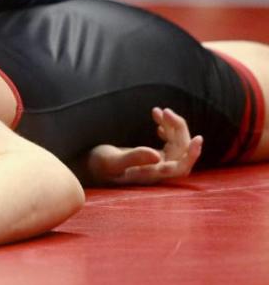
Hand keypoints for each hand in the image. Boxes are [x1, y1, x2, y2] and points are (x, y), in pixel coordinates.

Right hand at [88, 107, 203, 184]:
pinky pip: (169, 141)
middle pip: (181, 151)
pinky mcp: (153, 155)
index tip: (198, 138)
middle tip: (164, 110)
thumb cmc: (97, 166)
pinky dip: (166, 127)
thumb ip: (134, 158)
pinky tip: (157, 118)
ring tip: (158, 111)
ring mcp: (157, 162)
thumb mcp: (111, 161)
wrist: (87, 165)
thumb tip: (158, 156)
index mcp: (151, 174)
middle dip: (178, 129)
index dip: (192, 155)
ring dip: (171, 126)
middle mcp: (158, 169)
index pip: (181, 168)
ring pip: (176, 143)